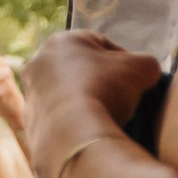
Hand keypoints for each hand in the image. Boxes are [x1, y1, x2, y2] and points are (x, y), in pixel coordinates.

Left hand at [21, 26, 159, 177]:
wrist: (73, 135)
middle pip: (81, 71)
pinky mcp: (31, 126)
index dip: (124, 60)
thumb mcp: (143, 68)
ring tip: (111, 118)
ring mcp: (30, 97)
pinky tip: (94, 133)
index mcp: (61, 42)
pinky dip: (77, 126)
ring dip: (88, 105)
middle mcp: (38, 66)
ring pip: (69, 98)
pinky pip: (61, 123)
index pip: (101, 45)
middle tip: (124, 97)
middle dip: (103, 82)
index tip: (137, 77)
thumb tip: (147, 73)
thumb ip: (147, 64)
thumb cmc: (106, 90)